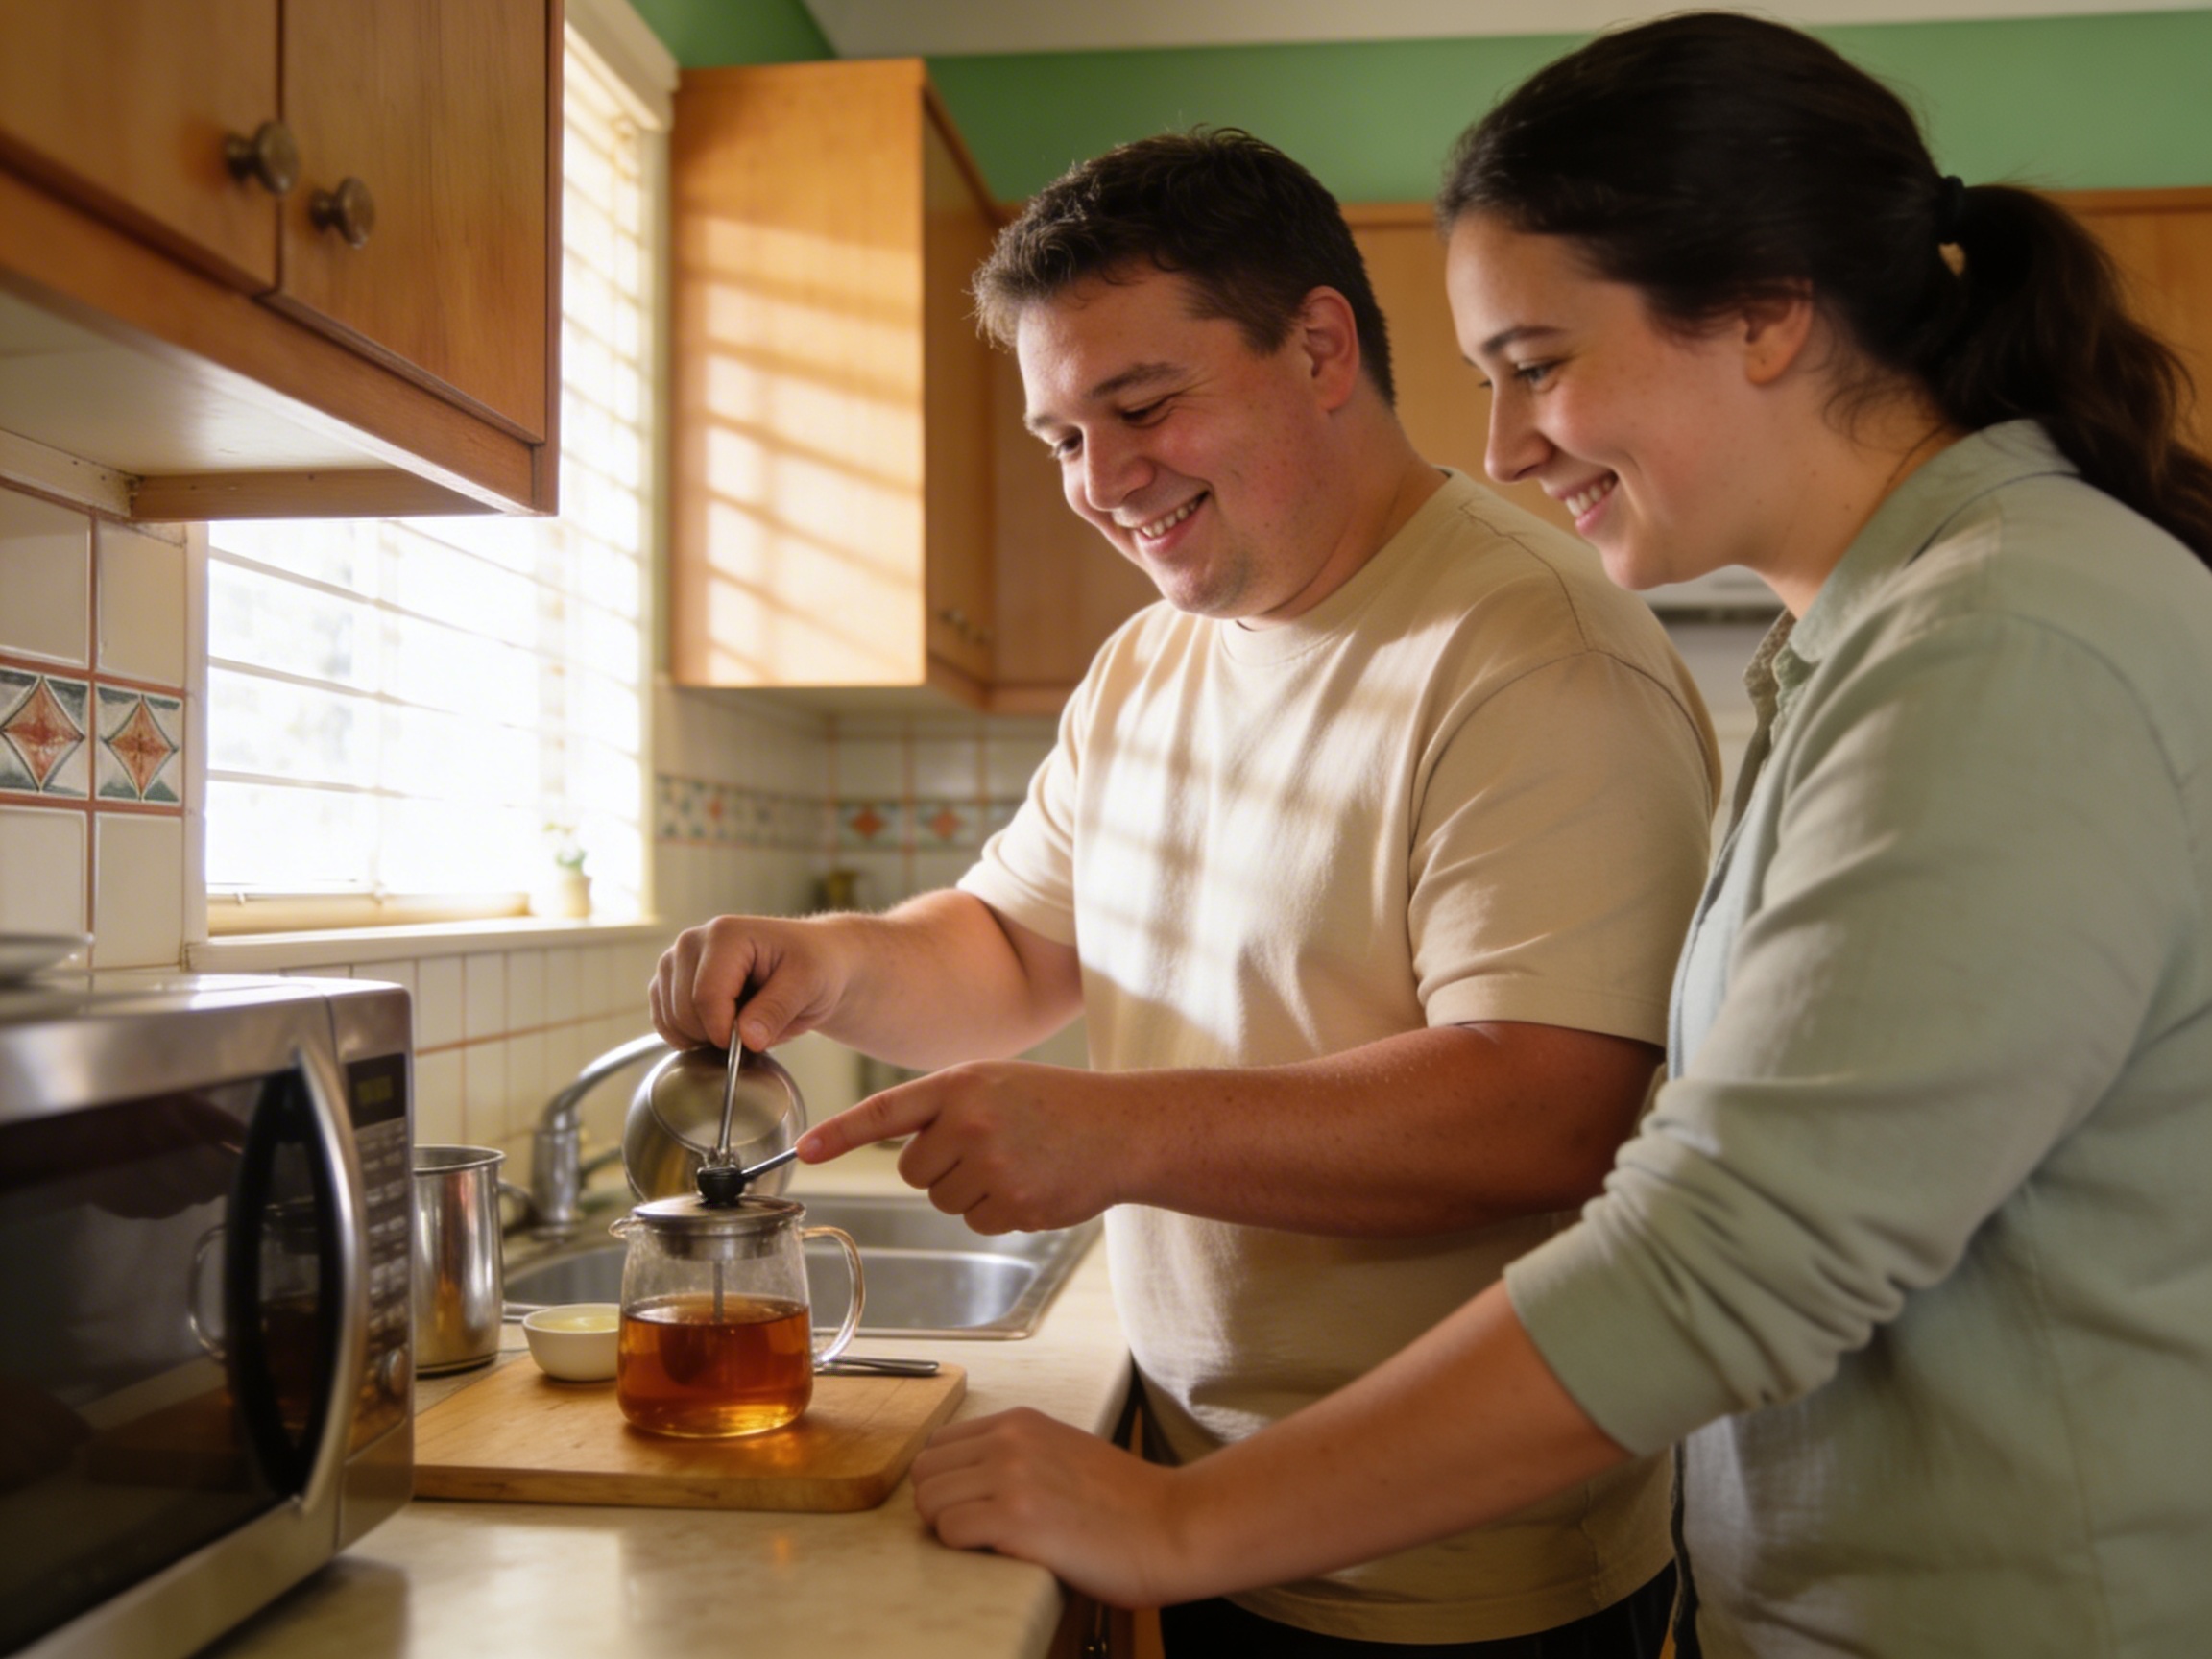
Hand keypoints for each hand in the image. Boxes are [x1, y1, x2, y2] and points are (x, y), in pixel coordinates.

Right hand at [649, 914, 850, 1051]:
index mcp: (725, 934)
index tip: (751, 1044)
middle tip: (753, 1031)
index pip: (705, 997)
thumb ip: (777, 1009)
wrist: (813, 960)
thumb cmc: (814, 964)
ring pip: (670, 1019)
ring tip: (740, 1025)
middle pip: (682, 1011)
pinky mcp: (671, 981)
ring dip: (702, 1037)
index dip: (724, 1032)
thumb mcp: (810, 984)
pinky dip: (689, 1036)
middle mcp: (692, 942)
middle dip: (715, 1036)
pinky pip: (664, 1021)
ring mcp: (677, 961)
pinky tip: (720, 1027)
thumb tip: (746, 1038)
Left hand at [796, 1063, 1131, 1231]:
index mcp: (961, 1083)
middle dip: (939, 1166)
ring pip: (943, 1199)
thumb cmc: (1056, 1103)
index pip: (885, 1110)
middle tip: (987, 1146)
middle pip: (913, 1169)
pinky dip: (999, 1210)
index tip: (805, 1151)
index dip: (841, 1133)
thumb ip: (945, 1106)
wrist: (1122, 1129)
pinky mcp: (1014, 1204)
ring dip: (971, 1190)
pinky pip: (977, 1221)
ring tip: (1017, 1161)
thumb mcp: (996, 1082)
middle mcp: (971, 1122)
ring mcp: (993, 1165)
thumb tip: (903, 1148)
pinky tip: (1031, 1183)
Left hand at [912, 1409, 1191, 1608]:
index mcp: (1021, 1421)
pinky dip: (962, 1549)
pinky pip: (949, 1531)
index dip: (946, 1480)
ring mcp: (1011, 1477)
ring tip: (985, 1543)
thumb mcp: (1065, 1451)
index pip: (940, 1443)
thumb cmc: (1125, 1501)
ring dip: (947, 1528)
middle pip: (925, 1471)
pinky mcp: (1016, 1519)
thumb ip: (1019, 1454)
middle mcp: (1010, 1440)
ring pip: (928, 1501)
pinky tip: (998, 1553)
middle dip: (938, 1505)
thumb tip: (970, 1480)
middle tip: (971, 1530)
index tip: (967, 1505)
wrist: (1171, 1526)